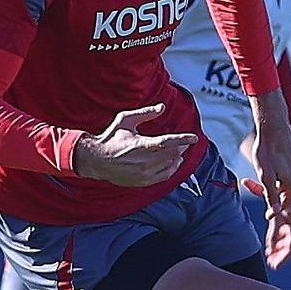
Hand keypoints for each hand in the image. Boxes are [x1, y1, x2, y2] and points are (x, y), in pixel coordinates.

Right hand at [72, 105, 196, 187]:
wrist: (96, 160)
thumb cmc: (110, 138)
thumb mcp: (125, 120)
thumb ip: (145, 113)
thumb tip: (162, 107)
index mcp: (140, 145)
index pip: (167, 142)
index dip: (182, 140)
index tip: (194, 138)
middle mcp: (143, 161)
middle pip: (172, 154)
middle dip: (180, 148)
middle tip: (184, 143)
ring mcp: (143, 174)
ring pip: (170, 166)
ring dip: (177, 158)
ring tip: (179, 152)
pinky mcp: (143, 182)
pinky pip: (164, 177)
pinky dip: (172, 169)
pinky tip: (173, 163)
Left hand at [246, 109, 290, 217]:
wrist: (273, 125)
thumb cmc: (267, 151)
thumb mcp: (265, 176)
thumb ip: (271, 195)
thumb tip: (274, 212)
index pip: (285, 204)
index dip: (274, 208)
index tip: (264, 211)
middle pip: (286, 193)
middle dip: (275, 196)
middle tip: (260, 189)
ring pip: (286, 182)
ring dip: (276, 184)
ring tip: (263, 174)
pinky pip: (287, 172)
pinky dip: (278, 173)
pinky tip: (269, 164)